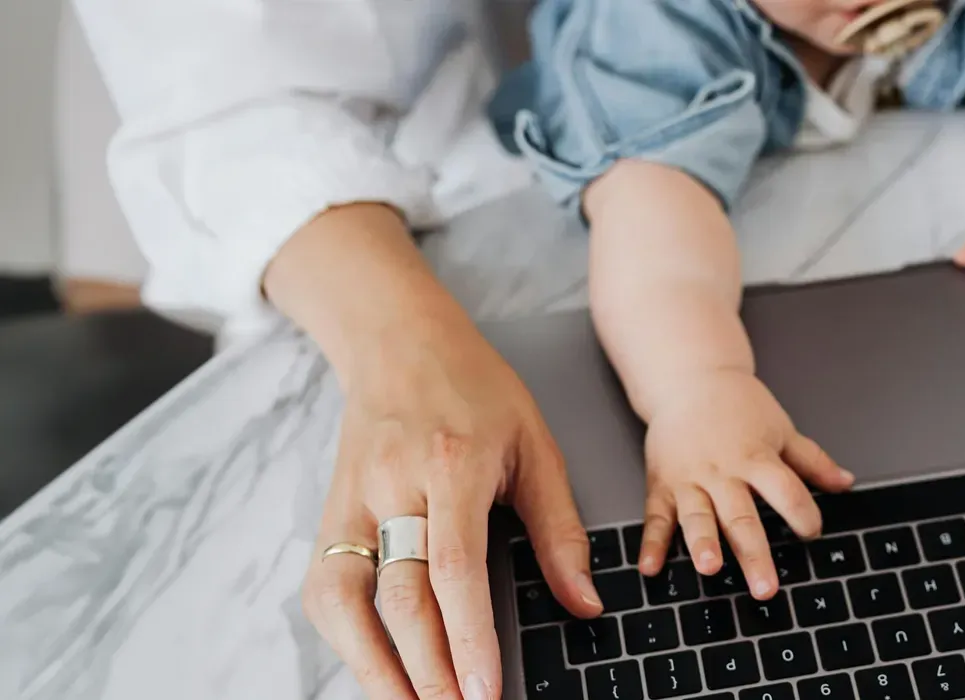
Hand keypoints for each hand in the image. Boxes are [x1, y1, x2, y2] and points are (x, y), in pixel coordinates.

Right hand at [301, 321, 600, 699]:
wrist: (399, 339)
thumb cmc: (477, 389)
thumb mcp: (537, 445)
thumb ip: (560, 530)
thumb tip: (585, 603)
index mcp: (453, 465)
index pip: (454, 570)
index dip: (468, 639)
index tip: (484, 693)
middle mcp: (393, 486)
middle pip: (399, 597)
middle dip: (427, 670)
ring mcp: (351, 501)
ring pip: (345, 600)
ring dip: (373, 669)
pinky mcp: (328, 513)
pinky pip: (324, 587)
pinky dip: (345, 638)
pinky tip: (374, 671)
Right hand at [636, 369, 854, 597]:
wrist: (688, 380)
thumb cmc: (738, 406)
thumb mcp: (781, 429)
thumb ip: (812, 461)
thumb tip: (846, 482)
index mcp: (756, 457)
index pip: (785, 490)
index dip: (801, 513)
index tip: (812, 532)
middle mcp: (722, 471)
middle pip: (741, 516)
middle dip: (753, 553)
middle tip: (764, 588)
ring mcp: (689, 479)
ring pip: (697, 517)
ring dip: (702, 544)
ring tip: (710, 567)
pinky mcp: (660, 484)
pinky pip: (656, 517)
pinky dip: (652, 543)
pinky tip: (650, 567)